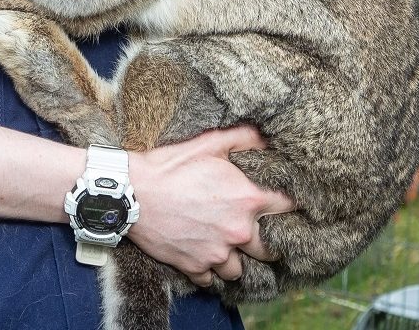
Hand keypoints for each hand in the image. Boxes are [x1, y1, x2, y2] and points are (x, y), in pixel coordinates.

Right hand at [127, 126, 295, 284]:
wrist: (130, 192)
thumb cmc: (169, 167)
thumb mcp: (208, 143)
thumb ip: (243, 138)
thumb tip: (266, 137)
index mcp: (248, 200)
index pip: (287, 207)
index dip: (286, 205)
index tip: (279, 205)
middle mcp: (238, 231)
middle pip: (269, 250)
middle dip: (263, 241)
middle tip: (252, 233)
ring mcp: (217, 253)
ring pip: (239, 270)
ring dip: (234, 260)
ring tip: (225, 248)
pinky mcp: (194, 266)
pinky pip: (211, 280)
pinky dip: (208, 272)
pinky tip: (204, 259)